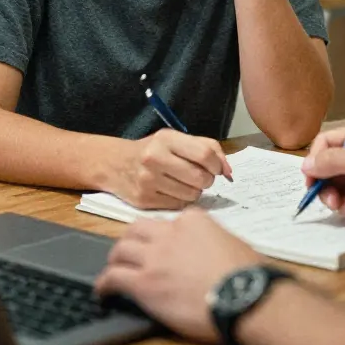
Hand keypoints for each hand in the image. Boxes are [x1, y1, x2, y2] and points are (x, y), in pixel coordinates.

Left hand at [95, 208, 258, 343]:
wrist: (243, 296)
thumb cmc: (246, 275)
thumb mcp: (232, 244)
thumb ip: (214, 241)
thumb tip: (211, 253)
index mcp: (193, 220)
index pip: (168, 222)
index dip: (162, 236)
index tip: (161, 247)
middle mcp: (170, 233)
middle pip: (138, 230)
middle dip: (131, 240)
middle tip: (128, 253)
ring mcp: (155, 257)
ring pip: (120, 249)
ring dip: (115, 260)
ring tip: (113, 270)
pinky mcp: (144, 283)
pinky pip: (113, 277)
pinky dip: (104, 283)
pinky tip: (104, 291)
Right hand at [109, 130, 233, 209]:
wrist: (115, 164)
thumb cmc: (153, 150)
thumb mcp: (176, 139)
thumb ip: (207, 148)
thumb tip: (228, 171)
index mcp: (166, 139)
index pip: (205, 155)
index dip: (217, 165)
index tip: (216, 168)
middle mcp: (155, 158)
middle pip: (200, 178)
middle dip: (207, 180)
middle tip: (201, 177)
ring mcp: (147, 181)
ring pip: (191, 195)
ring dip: (195, 191)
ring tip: (185, 183)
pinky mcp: (143, 200)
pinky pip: (177, 206)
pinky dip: (181, 200)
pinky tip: (173, 191)